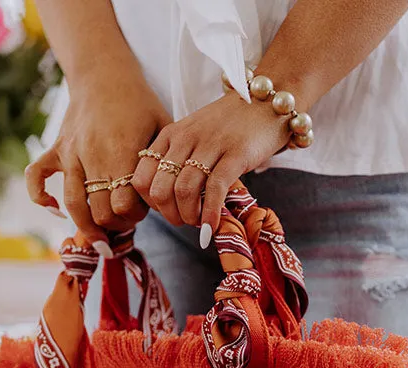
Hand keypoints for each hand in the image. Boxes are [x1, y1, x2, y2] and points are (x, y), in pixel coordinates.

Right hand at [26, 70, 170, 253]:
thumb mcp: (163, 129)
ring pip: (74, 204)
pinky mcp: (56, 149)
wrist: (104, 73)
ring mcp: (71, 154)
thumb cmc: (140, 104)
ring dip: (87, 226)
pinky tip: (54, 211)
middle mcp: (93, 157)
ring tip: (101, 241)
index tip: (144, 210)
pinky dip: (41, 197)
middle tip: (126, 219)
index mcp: (122, 154)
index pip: (124, 206)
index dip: (135, 216)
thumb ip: (164, 165)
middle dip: (116, 224)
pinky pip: (36, 176)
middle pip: (100, 212)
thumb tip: (169, 198)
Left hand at [132, 90, 288, 243]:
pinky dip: (210, 213)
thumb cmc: (230, 126)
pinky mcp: (235, 154)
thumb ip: (179, 161)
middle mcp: (185, 139)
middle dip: (170, 215)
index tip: (169, 210)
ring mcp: (210, 145)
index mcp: (170, 136)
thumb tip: (171, 201)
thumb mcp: (194, 137)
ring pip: (184, 191)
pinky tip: (212, 226)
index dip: (152, 204)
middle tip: (186, 221)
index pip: (142, 179)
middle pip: (160, 190)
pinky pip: (214, 189)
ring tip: (200, 222)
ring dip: (189, 217)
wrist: (265, 102)